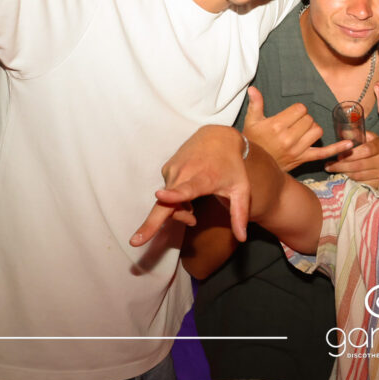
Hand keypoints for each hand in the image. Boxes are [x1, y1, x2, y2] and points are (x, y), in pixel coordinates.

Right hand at [131, 125, 250, 245]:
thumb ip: (240, 214)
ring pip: (166, 203)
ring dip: (178, 211)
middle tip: (135, 242)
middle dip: (150, 224)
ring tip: (193, 210)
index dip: (174, 195)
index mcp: (204, 179)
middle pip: (164, 202)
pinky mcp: (166, 169)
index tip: (160, 196)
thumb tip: (243, 238)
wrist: (218, 137)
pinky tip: (186, 197)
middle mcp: (185, 173)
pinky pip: (166, 194)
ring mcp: (173, 170)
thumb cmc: (232, 166)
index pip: (187, 189)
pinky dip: (174, 201)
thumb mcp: (241, 189)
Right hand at [242, 88, 352, 170]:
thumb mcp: (251, 121)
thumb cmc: (253, 141)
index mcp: (277, 125)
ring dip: (312, 128)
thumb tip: (253, 89)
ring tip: (302, 131)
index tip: (290, 116)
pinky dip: (337, 149)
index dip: (297, 110)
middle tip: (293, 125)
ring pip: (317, 131)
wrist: (253, 166)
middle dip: (303, 119)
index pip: (300, 109)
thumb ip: (255, 104)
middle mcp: (289, 138)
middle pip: (309, 119)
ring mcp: (298, 149)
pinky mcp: (304, 159)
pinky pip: (324, 153)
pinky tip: (349, 144)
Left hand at [324, 132, 378, 183]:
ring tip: (332, 169)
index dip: (350, 154)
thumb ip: (358, 134)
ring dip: (343, 173)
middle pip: (359, 165)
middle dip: (341, 165)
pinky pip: (361, 183)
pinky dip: (351, 179)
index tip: (338, 155)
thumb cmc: (378, 148)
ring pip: (359, 175)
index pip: (365, 151)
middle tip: (328, 165)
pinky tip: (344, 175)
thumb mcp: (371, 138)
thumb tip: (343, 131)